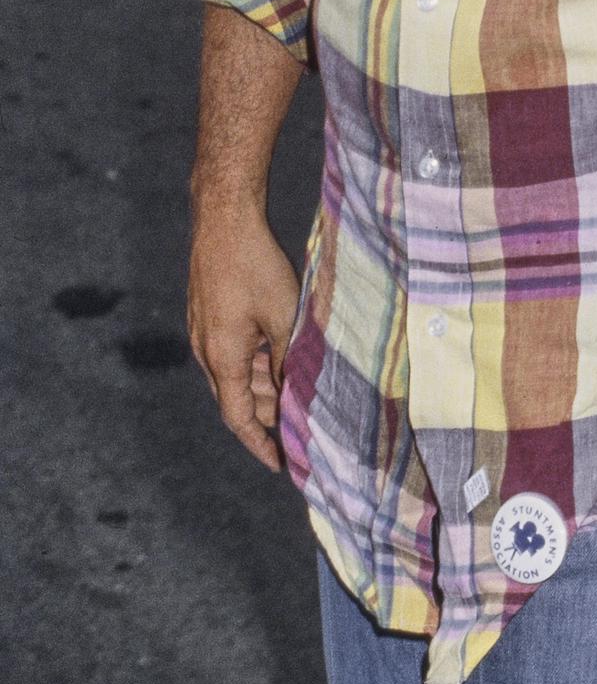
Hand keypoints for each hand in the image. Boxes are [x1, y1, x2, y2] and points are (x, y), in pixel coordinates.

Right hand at [188, 206, 300, 470]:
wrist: (223, 219)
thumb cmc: (254, 265)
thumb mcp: (283, 316)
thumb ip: (289, 358)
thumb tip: (296, 392)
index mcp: (223, 359)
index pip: (240, 418)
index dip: (260, 444)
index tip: (279, 464)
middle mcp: (208, 351)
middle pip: (241, 397)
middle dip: (271, 414)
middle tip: (304, 427)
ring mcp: (205, 332)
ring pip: (240, 373)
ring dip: (267, 384)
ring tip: (301, 390)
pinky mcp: (209, 314)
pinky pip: (235, 351)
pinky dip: (259, 361)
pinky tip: (283, 354)